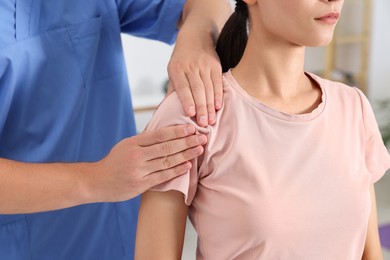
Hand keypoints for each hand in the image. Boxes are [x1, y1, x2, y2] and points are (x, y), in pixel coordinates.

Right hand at [89, 125, 206, 201]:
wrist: (97, 181)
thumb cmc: (115, 161)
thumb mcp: (126, 145)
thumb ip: (144, 140)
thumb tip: (167, 131)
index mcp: (133, 143)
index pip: (159, 134)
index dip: (177, 131)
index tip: (191, 128)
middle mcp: (136, 156)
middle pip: (166, 147)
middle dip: (186, 142)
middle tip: (202, 138)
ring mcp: (139, 171)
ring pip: (167, 161)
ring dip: (185, 155)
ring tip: (199, 150)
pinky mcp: (140, 185)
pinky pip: (162, 176)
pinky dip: (176, 171)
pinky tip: (188, 166)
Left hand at [167, 34, 222, 126]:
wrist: (196, 36)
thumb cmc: (181, 60)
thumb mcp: (172, 71)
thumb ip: (171, 91)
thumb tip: (161, 110)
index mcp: (176, 69)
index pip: (183, 87)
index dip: (187, 100)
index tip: (191, 114)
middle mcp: (190, 66)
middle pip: (197, 90)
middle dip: (201, 107)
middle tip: (203, 123)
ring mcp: (204, 65)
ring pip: (208, 88)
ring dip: (210, 105)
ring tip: (211, 120)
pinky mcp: (215, 64)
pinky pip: (218, 82)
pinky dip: (218, 95)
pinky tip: (218, 106)